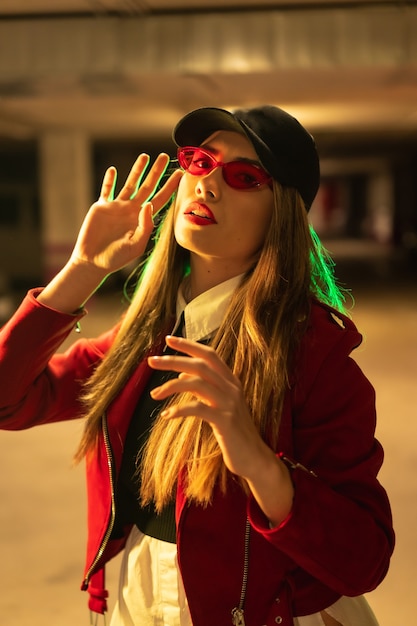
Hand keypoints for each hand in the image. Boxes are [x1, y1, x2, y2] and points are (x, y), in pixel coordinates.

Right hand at [70, 153, 182, 275]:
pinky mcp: (101, 207)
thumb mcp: (136, 245)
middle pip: (148, 187)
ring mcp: (117, 207)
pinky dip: (109, 180)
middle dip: (157, 172)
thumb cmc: (116, 258)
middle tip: (165, 156)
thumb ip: (145, 226)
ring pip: (129, 184)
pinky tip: (113, 170)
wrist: (94, 262)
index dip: (170, 187)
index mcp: (143, 220)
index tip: (180, 174)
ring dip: (137, 170)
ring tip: (144, 156)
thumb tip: (149, 204)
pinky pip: (106, 190)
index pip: (161, 199)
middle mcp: (132, 210)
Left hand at [148, 335, 273, 479]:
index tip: (169, 339)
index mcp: (231, 381)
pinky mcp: (225, 421)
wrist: (254, 458)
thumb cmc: (234, 433)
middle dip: (173, 360)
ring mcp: (229, 404)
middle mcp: (232, 388)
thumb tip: (181, 376)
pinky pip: (197, 408)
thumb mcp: (220, 406)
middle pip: (200, 365)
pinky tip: (166, 416)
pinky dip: (178, 410)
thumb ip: (205, 389)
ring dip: (171, 386)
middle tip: (151, 361)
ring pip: (197, 383)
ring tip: (154, 394)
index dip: (189, 345)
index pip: (210, 354)